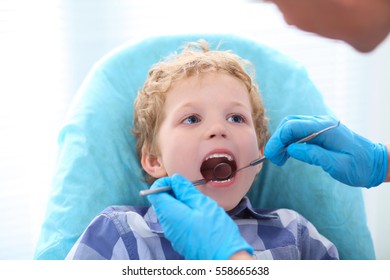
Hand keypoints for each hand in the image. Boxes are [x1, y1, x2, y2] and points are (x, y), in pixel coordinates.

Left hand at [146, 174, 252, 259]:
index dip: (164, 183)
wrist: (225, 257)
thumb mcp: (203, 204)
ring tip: (198, 204)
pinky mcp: (180, 241)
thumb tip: (175, 179)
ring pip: (169, 213)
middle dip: (173, 193)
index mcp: (170, 214)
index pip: (155, 194)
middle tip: (191, 192)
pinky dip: (183, 215)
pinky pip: (176, 223)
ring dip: (180, 204)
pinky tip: (199, 216)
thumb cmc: (216, 230)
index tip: (178, 181)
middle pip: (161, 203)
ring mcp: (173, 235)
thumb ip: (186, 191)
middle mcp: (167, 226)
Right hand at [264, 115, 387, 187]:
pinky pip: (299, 132)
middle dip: (277, 140)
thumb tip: (291, 149)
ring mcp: (320, 126)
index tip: (272, 155)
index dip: (278, 139)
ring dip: (282, 141)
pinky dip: (289, 142)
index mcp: (325, 128)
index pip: (293, 126)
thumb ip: (314, 155)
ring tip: (279, 159)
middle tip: (274, 159)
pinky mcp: (320, 132)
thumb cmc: (360, 166)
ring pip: (292, 127)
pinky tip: (287, 154)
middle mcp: (321, 122)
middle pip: (289, 123)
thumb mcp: (337, 165)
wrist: (376, 163)